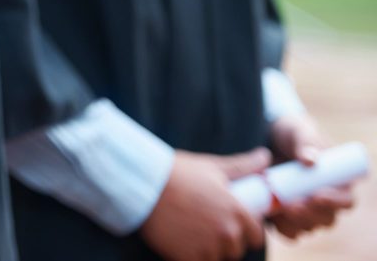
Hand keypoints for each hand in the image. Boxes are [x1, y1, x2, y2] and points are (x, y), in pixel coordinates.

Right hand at [139, 148, 269, 260]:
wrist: (142, 184)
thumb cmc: (177, 173)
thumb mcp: (212, 166)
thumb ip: (244, 166)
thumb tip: (265, 156)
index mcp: (237, 212)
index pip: (256, 236)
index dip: (245, 231)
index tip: (229, 222)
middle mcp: (226, 233)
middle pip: (236, 250)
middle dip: (226, 241)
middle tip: (205, 225)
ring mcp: (207, 248)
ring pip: (218, 258)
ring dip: (209, 250)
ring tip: (191, 232)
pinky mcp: (187, 257)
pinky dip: (191, 255)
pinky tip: (180, 240)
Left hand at [267, 113, 357, 238]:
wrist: (268, 137)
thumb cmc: (292, 133)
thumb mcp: (299, 131)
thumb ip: (305, 142)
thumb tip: (311, 161)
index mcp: (338, 182)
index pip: (346, 201)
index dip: (334, 202)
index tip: (316, 194)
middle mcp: (326, 201)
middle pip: (326, 219)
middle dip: (310, 215)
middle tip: (291, 205)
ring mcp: (306, 209)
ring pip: (308, 227)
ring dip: (294, 222)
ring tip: (277, 206)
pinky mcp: (287, 215)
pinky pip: (289, 231)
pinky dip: (280, 227)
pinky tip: (270, 216)